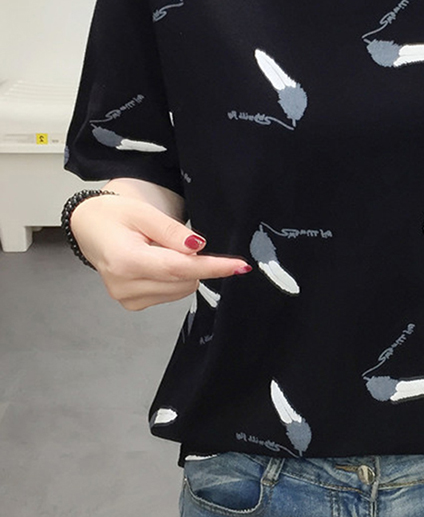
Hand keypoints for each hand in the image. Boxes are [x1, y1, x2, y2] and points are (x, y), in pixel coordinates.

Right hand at [70, 193, 250, 310]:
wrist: (91, 226)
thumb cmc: (115, 215)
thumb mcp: (144, 212)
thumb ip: (172, 231)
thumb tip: (198, 247)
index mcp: (125, 260)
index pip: (179, 268)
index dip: (212, 267)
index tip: (239, 266)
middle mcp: (124, 285)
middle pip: (183, 280)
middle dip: (193, 262)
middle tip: (177, 240)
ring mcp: (127, 298)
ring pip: (180, 289)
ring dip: (183, 270)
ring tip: (159, 249)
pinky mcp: (132, 304)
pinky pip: (170, 293)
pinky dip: (173, 278)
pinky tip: (156, 262)